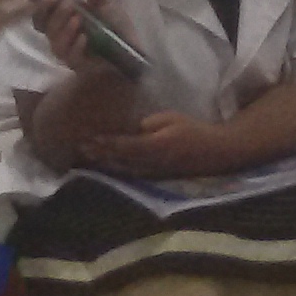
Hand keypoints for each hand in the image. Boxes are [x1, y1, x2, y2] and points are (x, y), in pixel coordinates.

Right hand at [36, 0, 121, 75]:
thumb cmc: (114, 25)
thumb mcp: (108, 5)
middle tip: (70, 4)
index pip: (42, 14)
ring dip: (65, 30)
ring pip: (56, 44)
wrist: (130, 48)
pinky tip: (84, 38)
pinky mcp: (78, 65)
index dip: (42, 6)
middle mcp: (60, 35)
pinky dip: (76, 46)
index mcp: (62, 19)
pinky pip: (71, 58)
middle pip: (46, 28)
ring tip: (78, 20)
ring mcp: (68, 52)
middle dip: (56, 15)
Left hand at [80, 112, 240, 178]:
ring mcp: (153, 173)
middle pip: (120, 160)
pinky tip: (107, 165)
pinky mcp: (156, 177)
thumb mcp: (172, 119)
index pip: (125, 145)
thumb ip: (149, 124)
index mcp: (156, 146)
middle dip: (100, 155)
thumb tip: (132, 130)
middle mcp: (152, 163)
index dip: (106, 143)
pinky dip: (117, 168)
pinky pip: (132, 173)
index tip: (89, 138)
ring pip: (124, 169)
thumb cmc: (194, 131)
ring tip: (86, 157)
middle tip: (80, 148)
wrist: (215, 152)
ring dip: (105, 163)